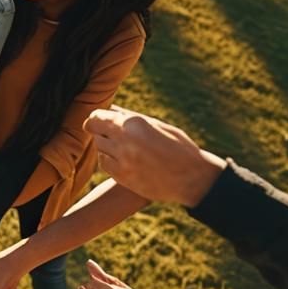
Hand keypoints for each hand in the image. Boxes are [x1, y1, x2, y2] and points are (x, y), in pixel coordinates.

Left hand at [83, 106, 225, 207]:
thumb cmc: (179, 148)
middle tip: (114, 133)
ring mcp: (121, 160)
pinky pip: (105, 164)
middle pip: (95, 132)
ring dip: (107, 145)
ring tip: (126, 146)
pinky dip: (110, 159)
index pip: (96, 118)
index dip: (96, 118)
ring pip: (99, 148)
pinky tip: (125, 158)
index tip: (100, 120)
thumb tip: (112, 109)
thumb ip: (132, 117)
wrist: (192, 178)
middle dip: (102, 130)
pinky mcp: (121, 176)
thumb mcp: (159, 126)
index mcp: (134, 124)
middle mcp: (124, 140)